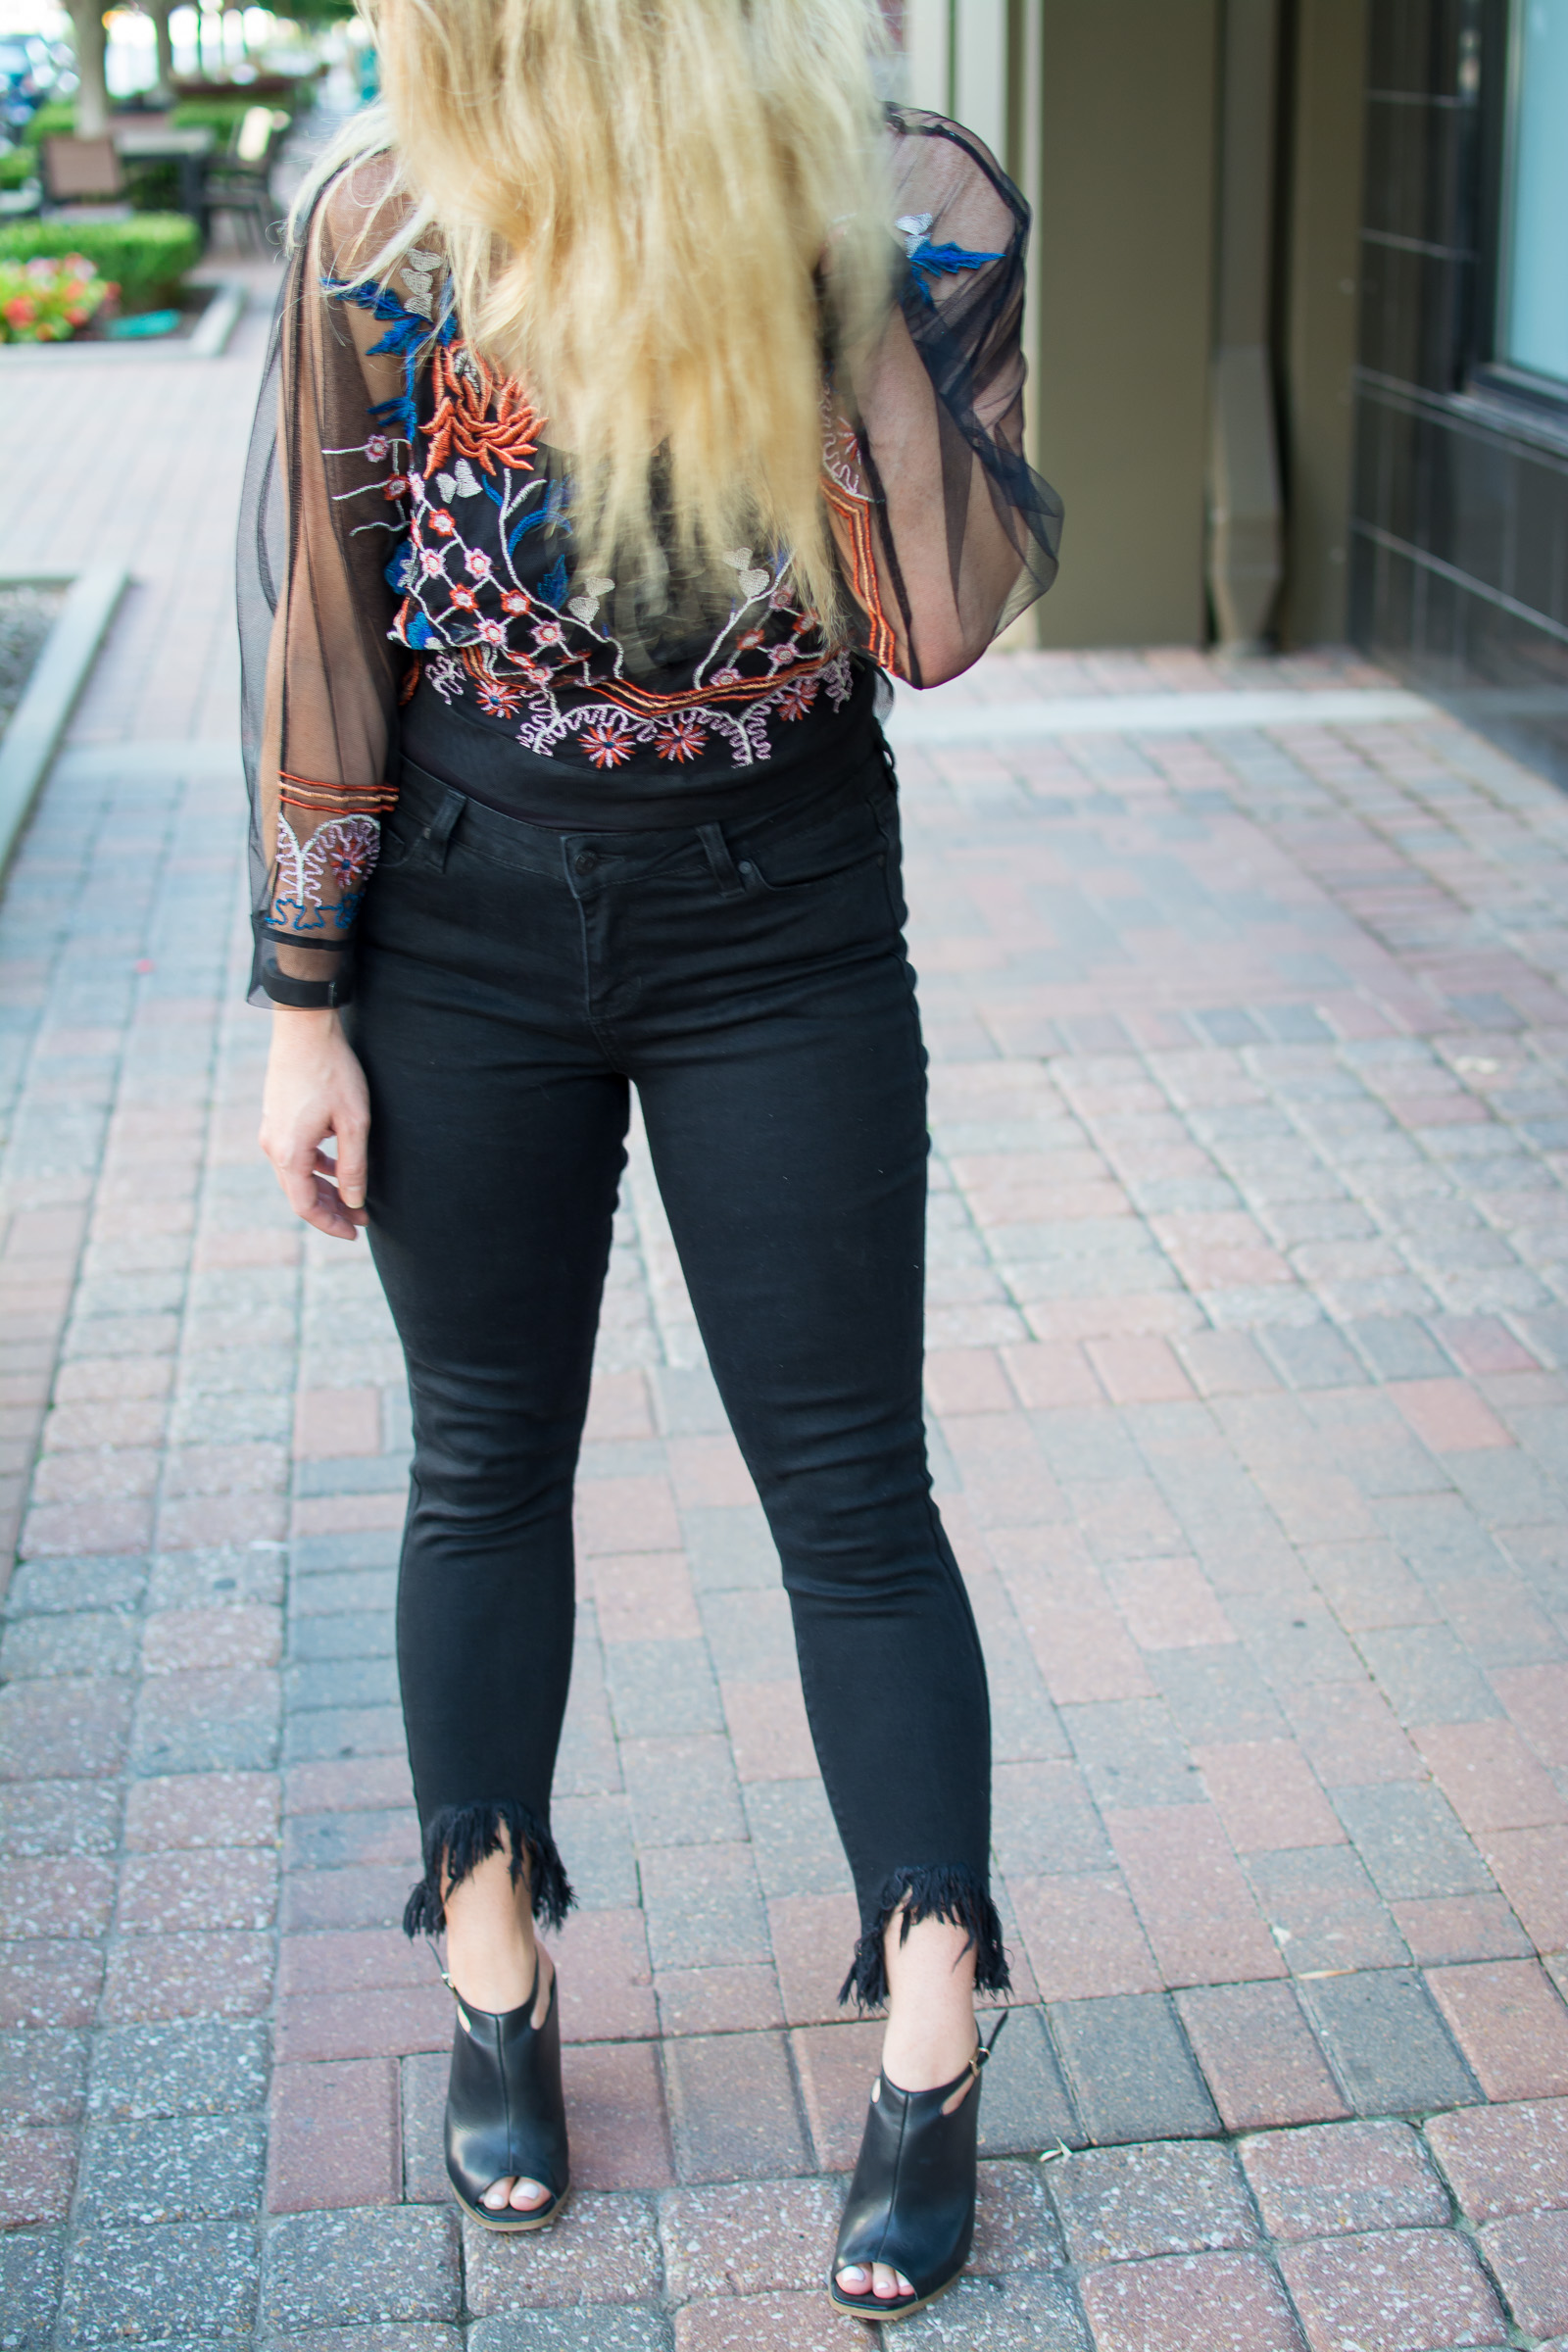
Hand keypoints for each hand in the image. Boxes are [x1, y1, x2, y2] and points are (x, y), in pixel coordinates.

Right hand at [260, 1008, 370, 1241]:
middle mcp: (273, 1147)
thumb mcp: (354, 1123)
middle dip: (331, 1210)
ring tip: (354, 1197)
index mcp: (290, 1153)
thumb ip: (354, 1166)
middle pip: (300, 1194)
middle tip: (361, 1218)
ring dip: (325, 1189)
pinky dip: (316, 1167)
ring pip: (297, 1175)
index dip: (330, 1224)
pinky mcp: (276, 1118)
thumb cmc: (333, 1073)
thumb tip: (353, 1201)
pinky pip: (294, 1155)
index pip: (306, 1207)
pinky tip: (338, 1166)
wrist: (304, 1029)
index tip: (355, 1232)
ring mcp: (271, 1131)